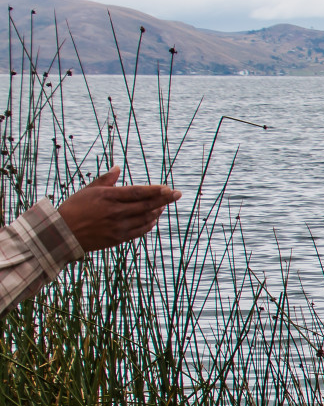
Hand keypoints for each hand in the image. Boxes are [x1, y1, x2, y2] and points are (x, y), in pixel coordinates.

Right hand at [56, 167, 181, 252]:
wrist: (63, 232)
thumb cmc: (74, 207)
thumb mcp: (89, 190)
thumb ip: (106, 180)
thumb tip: (118, 168)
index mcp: (108, 197)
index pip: (138, 193)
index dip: (155, 190)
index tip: (168, 188)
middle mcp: (116, 212)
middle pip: (146, 205)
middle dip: (164, 199)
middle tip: (177, 194)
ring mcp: (118, 226)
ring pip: (146, 218)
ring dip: (157, 211)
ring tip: (164, 204)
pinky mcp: (118, 238)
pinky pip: (140, 230)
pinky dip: (149, 224)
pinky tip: (154, 218)